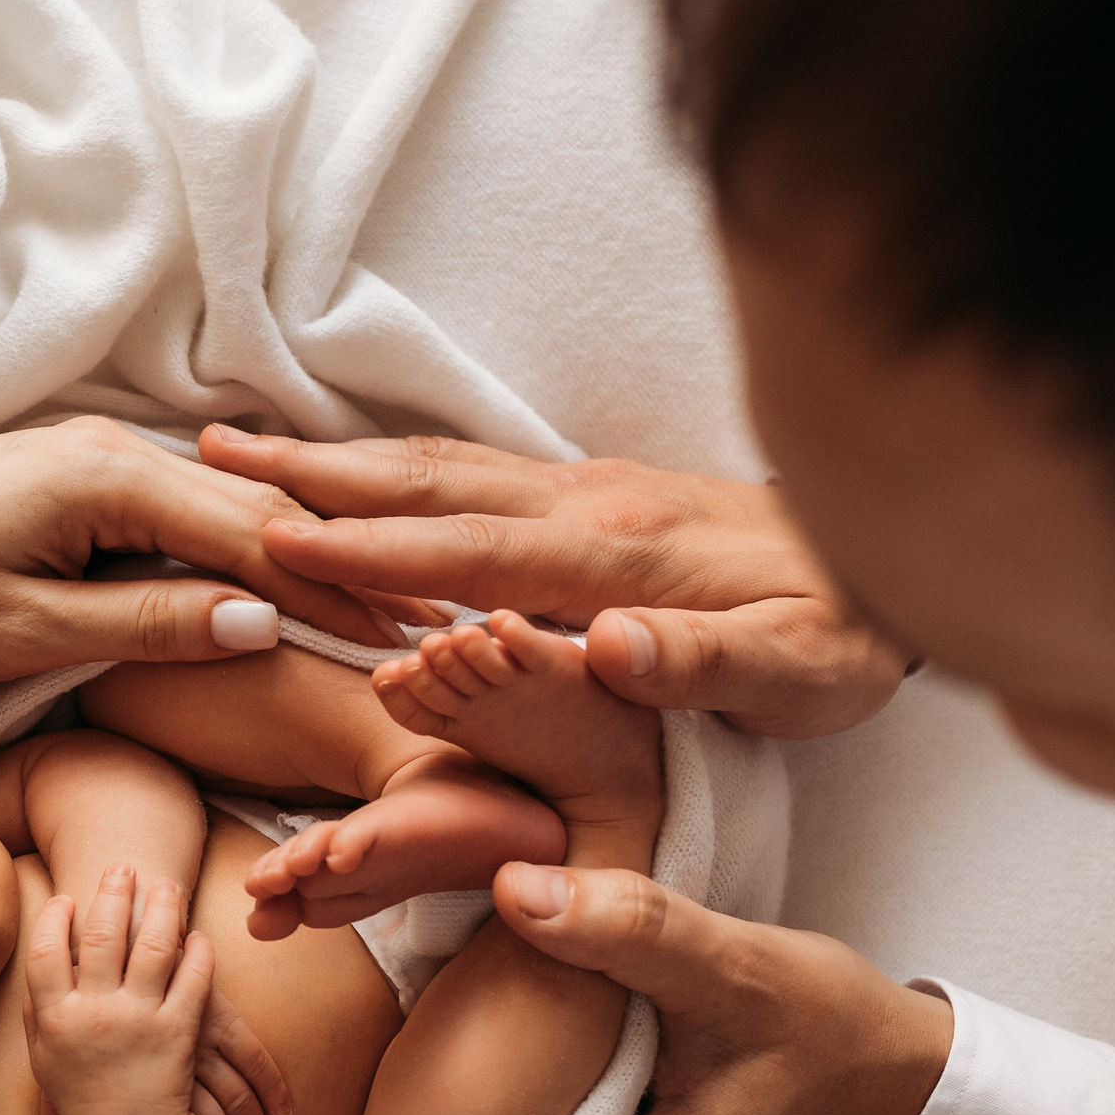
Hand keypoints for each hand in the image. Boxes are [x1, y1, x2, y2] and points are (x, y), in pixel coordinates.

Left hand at [0, 417, 396, 682]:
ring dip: (294, 562)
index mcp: (108, 478)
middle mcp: (111, 449)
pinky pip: (180, 517)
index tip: (407, 635)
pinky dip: (236, 554)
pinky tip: (278, 588)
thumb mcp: (27, 632)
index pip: (255, 538)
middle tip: (423, 624)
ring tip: (376, 608)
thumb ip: (149, 625)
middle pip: (255, 515)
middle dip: (338, 569)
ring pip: (223, 513)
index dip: (336, 590)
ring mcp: (93, 460)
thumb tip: (259, 623)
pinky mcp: (74, 483)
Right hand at [22, 868, 214, 1114]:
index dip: (54, 921)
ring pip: (151, 947)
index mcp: (54, 1020)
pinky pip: (190, 978)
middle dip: (111, 895)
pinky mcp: (178, 1029)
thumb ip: (37, 1016)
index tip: (65, 896)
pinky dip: (195, 952)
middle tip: (121, 866)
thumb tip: (32, 974)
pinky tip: (196, 936)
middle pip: (100, 938)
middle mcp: (93, 1015)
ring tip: (167, 884)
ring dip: (160, 910)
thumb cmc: (84, 1101)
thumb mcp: (47, 1061)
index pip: (46, 954)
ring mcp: (137, 1020)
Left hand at [33, 949, 293, 1114]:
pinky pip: (252, 1057)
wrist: (120, 909)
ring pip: (234, 1090)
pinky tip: (287, 1113)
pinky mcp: (217, 1009)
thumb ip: (56, 1085)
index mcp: (123, 1065)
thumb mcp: (66, 1029)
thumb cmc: (86, 977)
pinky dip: (272, 1087)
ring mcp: (192, 1028)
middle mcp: (157, 1053)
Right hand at [201, 425, 908, 737]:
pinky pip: (467, 468)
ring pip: (437, 463)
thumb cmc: (854, 636)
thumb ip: (706, 664)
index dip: (367, 547)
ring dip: (335, 454)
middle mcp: (588, 504)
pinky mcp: (595, 491)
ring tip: (243, 439)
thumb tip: (605, 646)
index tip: (270, 536)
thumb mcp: (804, 675)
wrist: (907, 562)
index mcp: (618, 556)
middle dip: (312, 471)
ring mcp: (588, 488)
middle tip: (208, 453)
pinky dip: (389, 462)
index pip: (467, 550)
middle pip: (426, 481)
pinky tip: (352, 463)